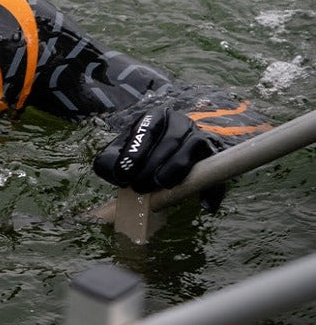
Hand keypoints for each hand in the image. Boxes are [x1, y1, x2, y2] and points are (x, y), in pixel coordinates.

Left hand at [93, 105, 219, 193]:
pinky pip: (216, 174)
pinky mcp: (213, 158)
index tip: (122, 176)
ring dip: (174, 171)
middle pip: (169, 141)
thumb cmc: (138, 156)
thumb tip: (113, 172)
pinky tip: (205, 206)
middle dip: (152, 166)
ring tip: (160, 187)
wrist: (167, 156)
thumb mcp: (119, 154)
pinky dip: (213, 191)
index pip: (146, 131)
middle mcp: (180, 122)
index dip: (133, 154)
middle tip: (139, 187)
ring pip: (190, 151)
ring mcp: (199, 138)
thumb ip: (109, 161)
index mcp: (155, 117)